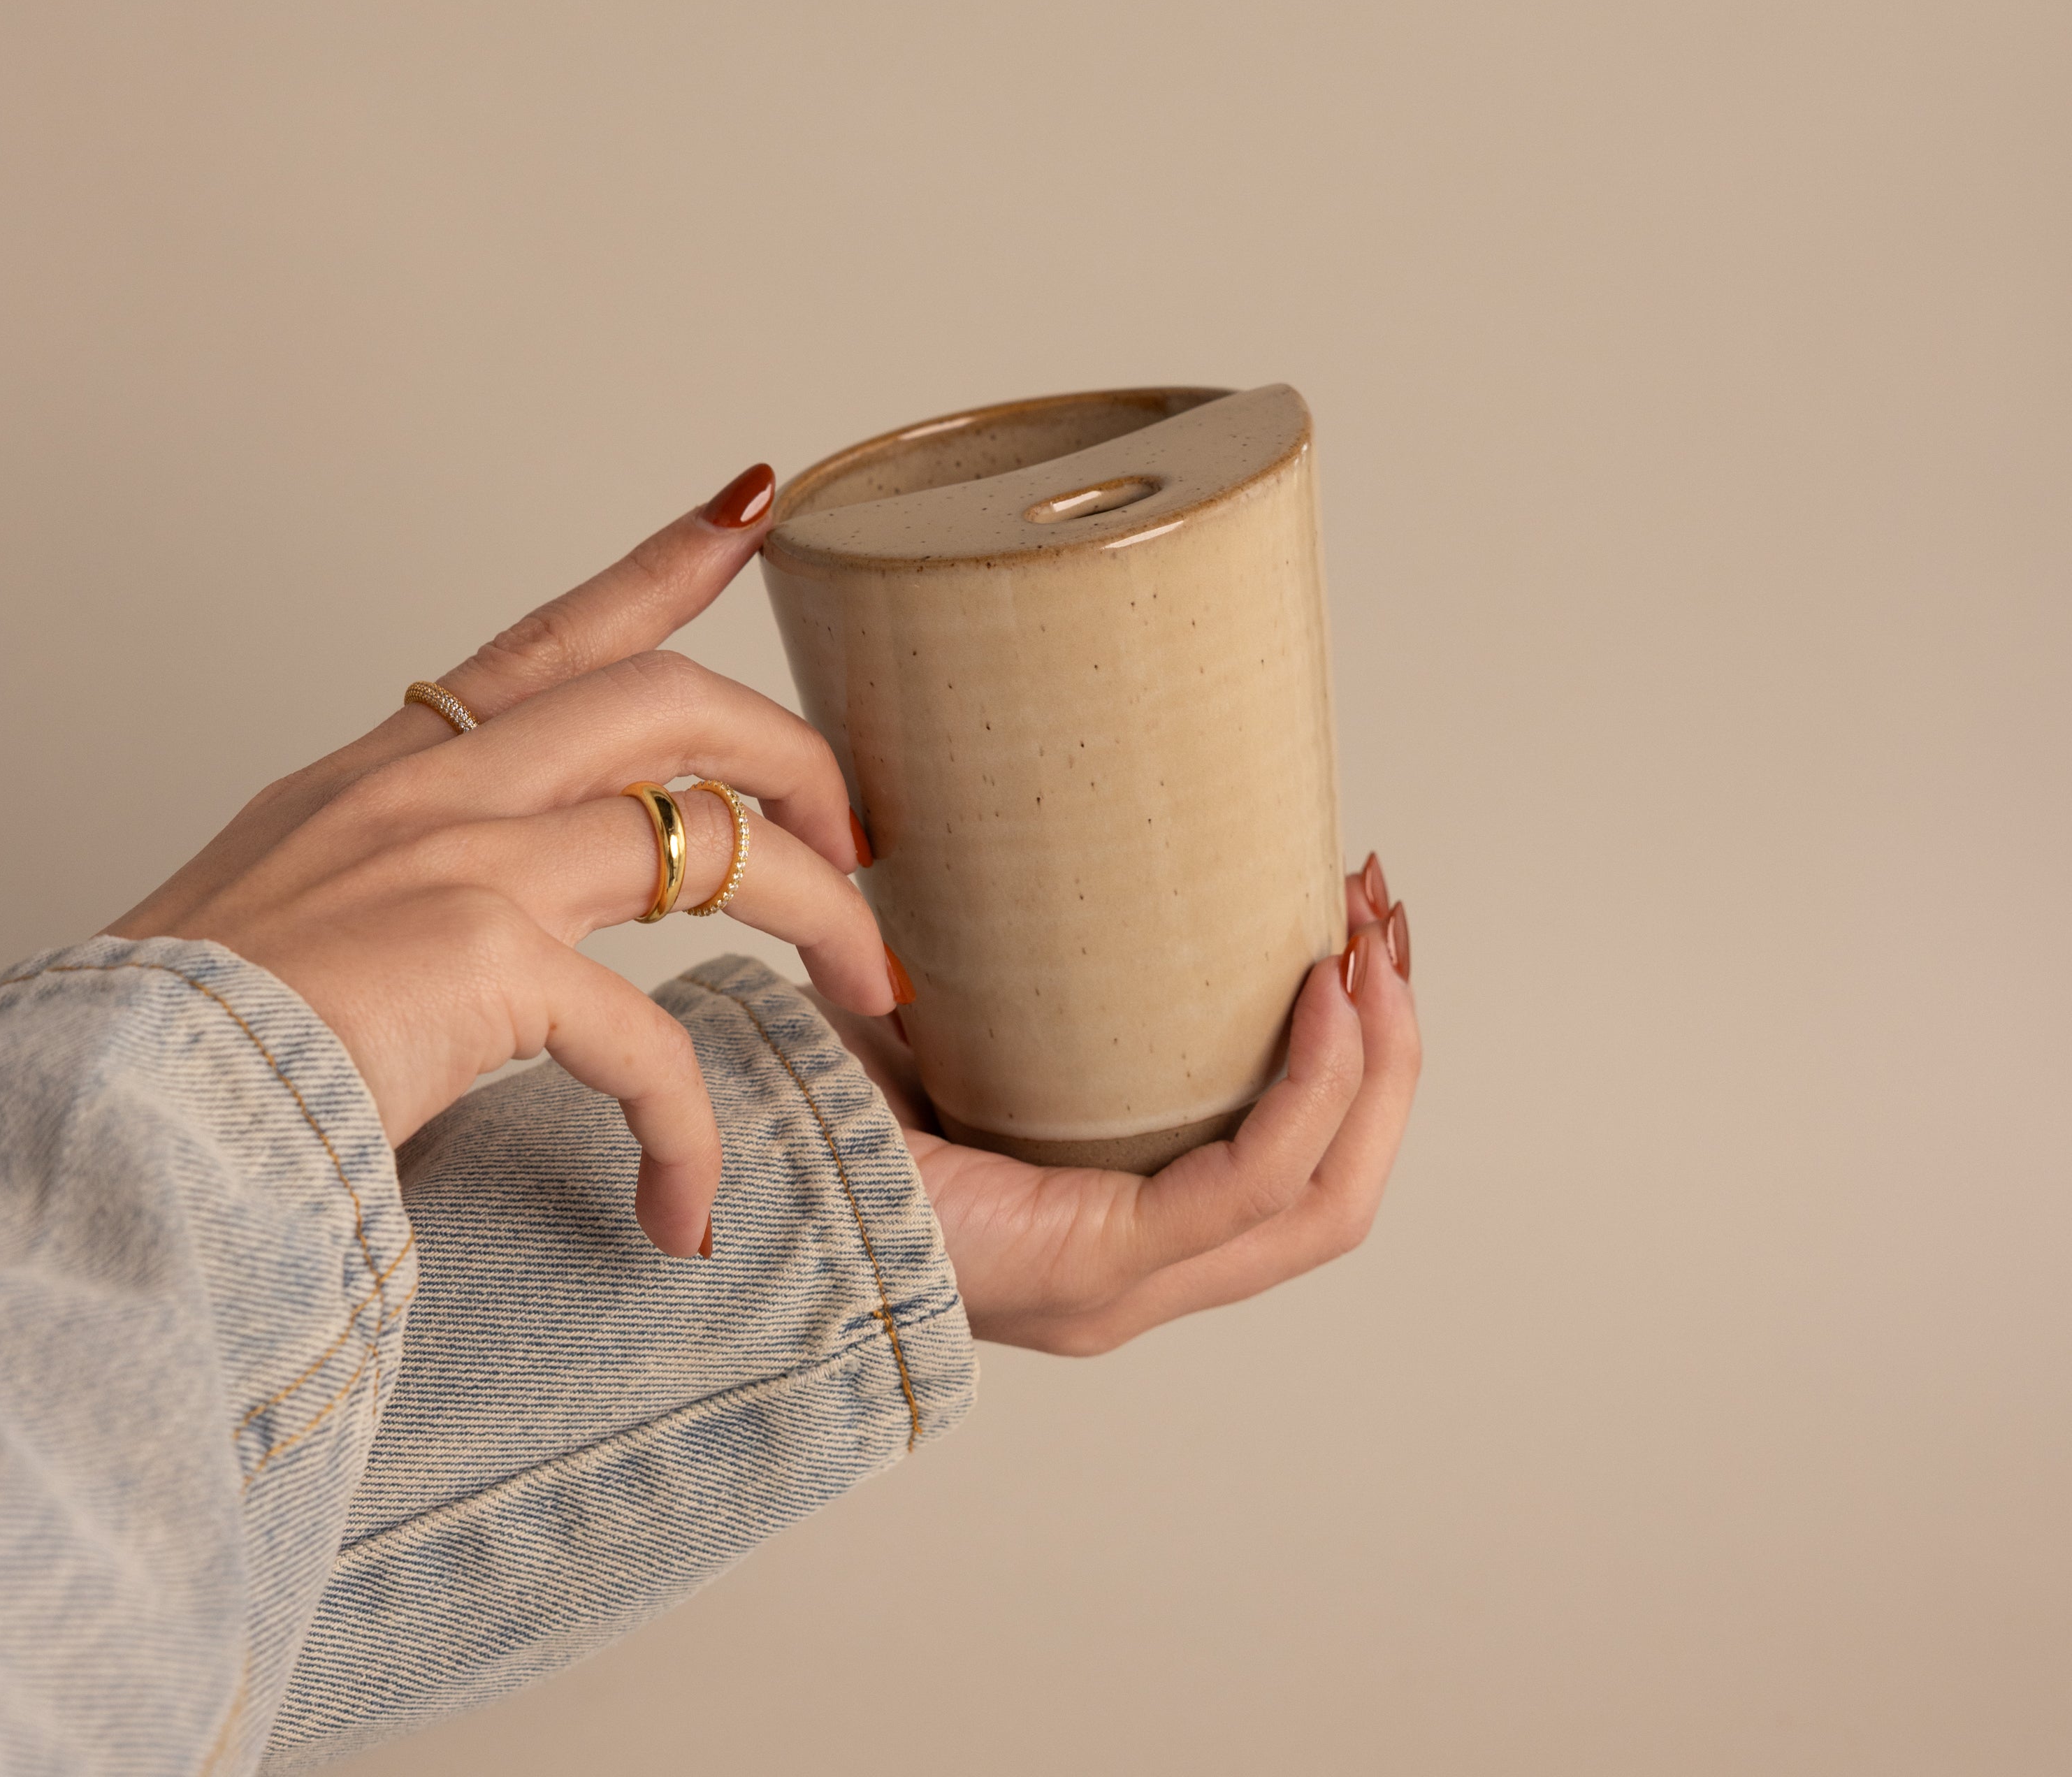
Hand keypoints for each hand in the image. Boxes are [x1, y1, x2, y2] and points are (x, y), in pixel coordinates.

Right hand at [109, 466, 896, 1256]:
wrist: (102, 1128)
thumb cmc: (185, 1046)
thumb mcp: (292, 912)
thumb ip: (393, 884)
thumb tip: (477, 927)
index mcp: (389, 774)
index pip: (549, 637)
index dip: (660, 565)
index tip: (747, 510)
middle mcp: (431, 790)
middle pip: (671, 702)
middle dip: (795, 756)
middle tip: (856, 834)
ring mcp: (460, 861)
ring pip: (710, 837)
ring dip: (820, 909)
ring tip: (869, 986)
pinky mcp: (479, 959)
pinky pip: (650, 1038)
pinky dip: (688, 1132)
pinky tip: (688, 1207)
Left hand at [810, 857, 1418, 1351]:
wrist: (729, 1183)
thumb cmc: (829, 1110)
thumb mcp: (952, 1024)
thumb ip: (1015, 970)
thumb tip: (1054, 835)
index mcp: (1121, 1226)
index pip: (1300, 1166)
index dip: (1361, 1058)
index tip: (1356, 929)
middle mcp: (1146, 1271)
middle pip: (1341, 1186)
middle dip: (1389, 1051)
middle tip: (1381, 923)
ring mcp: (1130, 1284)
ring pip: (1328, 1196)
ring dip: (1377, 1066)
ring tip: (1373, 948)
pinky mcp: (1096, 1266)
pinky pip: (1251, 1184)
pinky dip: (1308, 1092)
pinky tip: (1323, 998)